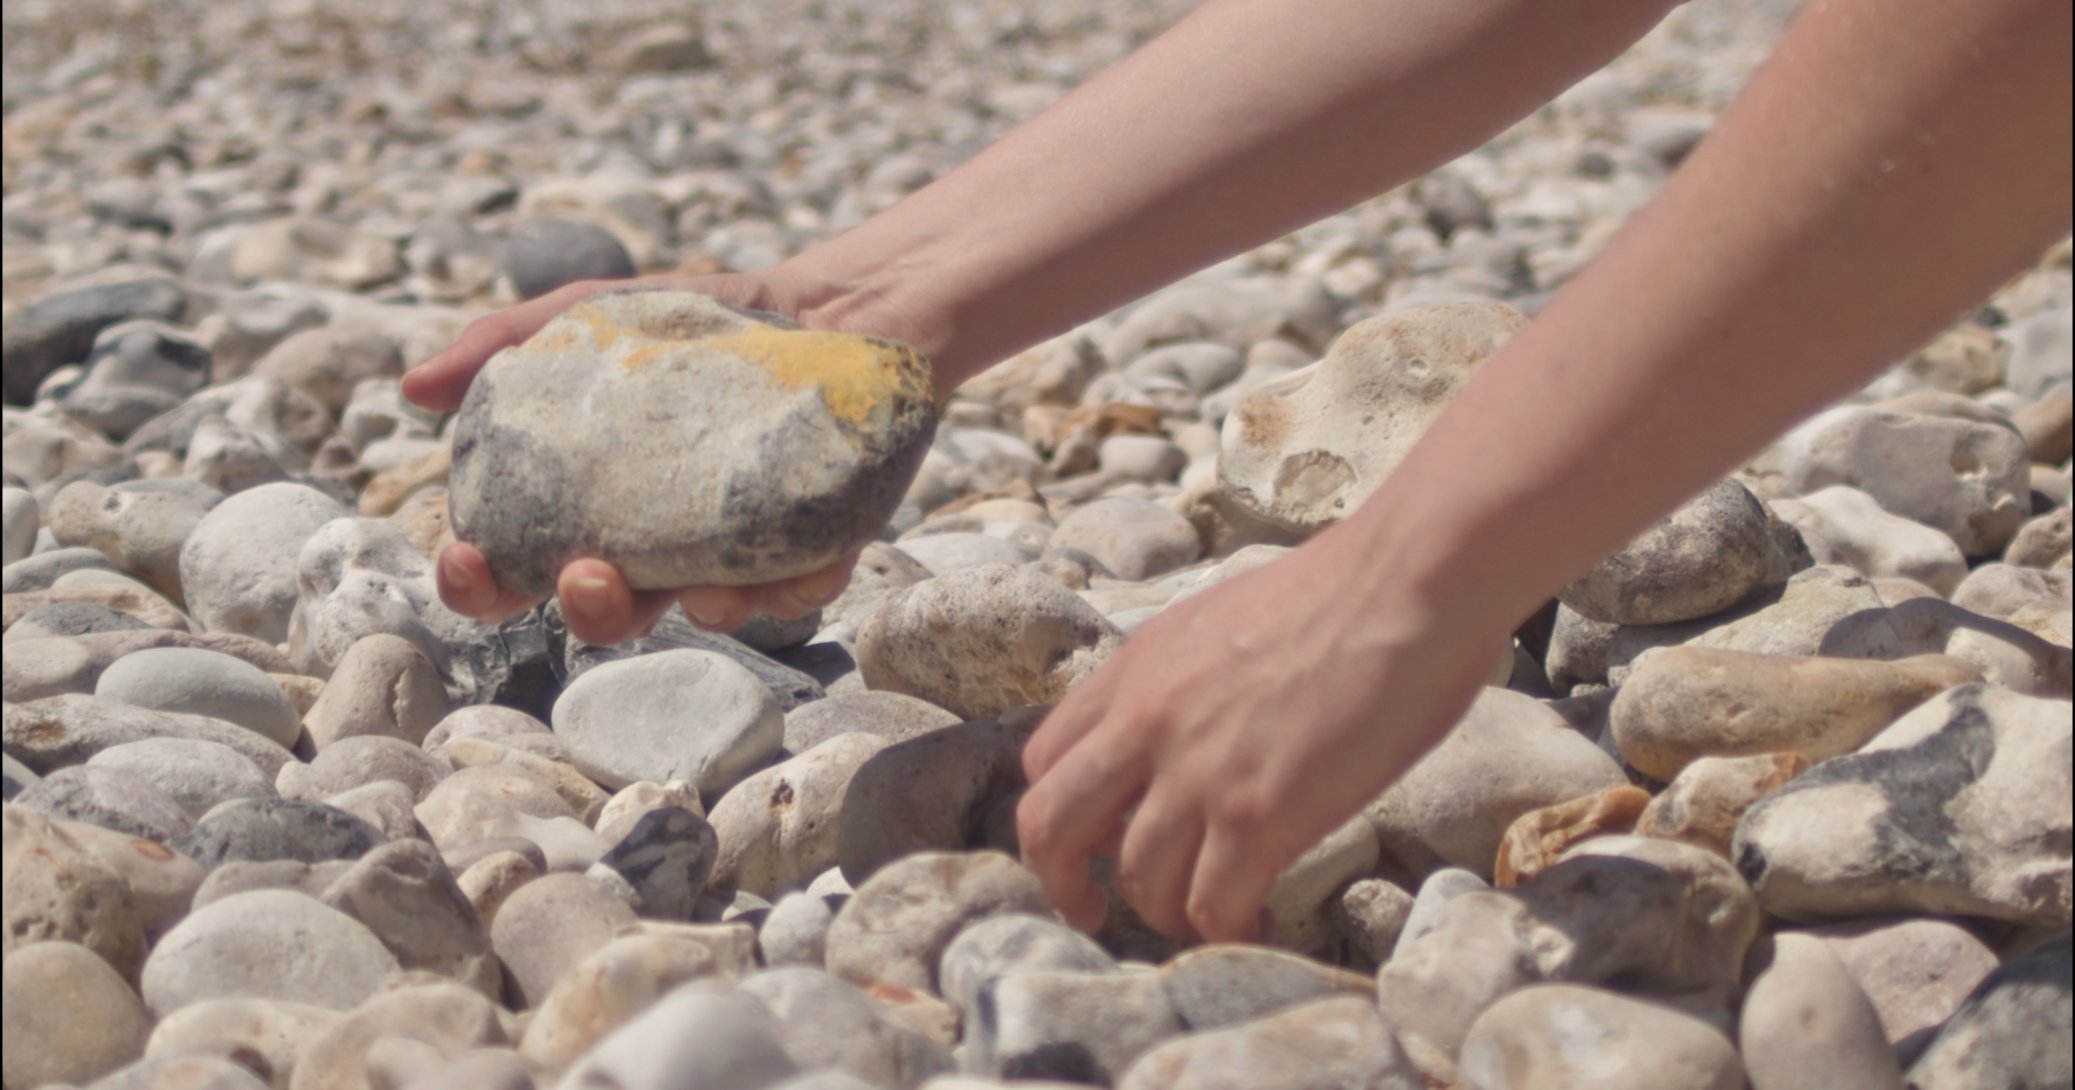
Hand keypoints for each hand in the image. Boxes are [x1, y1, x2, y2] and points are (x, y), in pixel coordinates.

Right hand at [401, 271, 868, 644]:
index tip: (464, 559)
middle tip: (582, 577)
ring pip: (705, 611)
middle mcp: (659, 546)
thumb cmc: (697, 326)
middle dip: (588, 610)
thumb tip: (412, 386)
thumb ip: (508, 341)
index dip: (480, 582)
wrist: (830, 306)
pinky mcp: (817, 547)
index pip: (516, 565)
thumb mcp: (599, 314)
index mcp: (590, 508)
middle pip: (609, 608)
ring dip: (693, 612)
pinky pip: (801, 588)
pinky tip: (780, 572)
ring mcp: (738, 553)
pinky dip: (790, 588)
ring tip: (695, 592)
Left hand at [1015, 528, 1507, 942]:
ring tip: (1213, 917)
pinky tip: (1262, 925)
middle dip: (1062, 882)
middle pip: (1049, 827)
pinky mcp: (1259, 814)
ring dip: (1169, 913)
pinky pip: (1213, 907)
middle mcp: (1146, 724)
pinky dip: (1230, 933)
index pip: (1046, 759)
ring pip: (1138, 881)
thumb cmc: (1341, 593)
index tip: (1096, 839)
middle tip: (1094, 911)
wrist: (1407, 580)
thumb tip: (1184, 737)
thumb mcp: (1219, 623)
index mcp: (1133, 672)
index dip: (1062, 812)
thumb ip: (1179, 684)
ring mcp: (1197, 772)